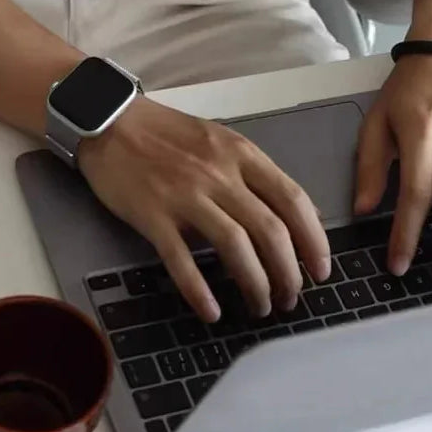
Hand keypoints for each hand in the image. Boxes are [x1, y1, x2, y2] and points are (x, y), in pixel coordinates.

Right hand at [77, 97, 330, 321]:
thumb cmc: (166, 133)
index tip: (321, 269)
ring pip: (234, 247)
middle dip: (288, 272)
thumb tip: (294, 214)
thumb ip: (253, 174)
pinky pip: (181, 260)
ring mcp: (185, 194)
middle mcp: (218, 173)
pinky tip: (211, 311)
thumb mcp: (219, 140)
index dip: (314, 239)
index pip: (292, 199)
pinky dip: (199, 291)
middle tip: (291, 297)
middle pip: (269, 230)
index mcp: (240, 153)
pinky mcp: (153, 214)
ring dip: (255, 284)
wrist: (110, 120)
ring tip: (260, 306)